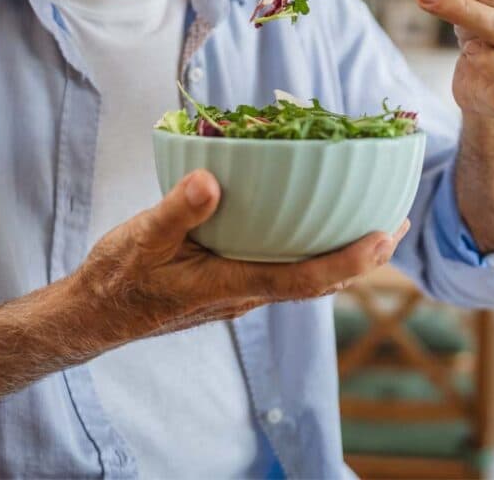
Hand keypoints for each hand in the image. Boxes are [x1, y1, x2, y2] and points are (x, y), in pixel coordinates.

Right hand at [73, 169, 409, 345]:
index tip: (384, 237)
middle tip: (398, 221)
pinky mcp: (227, 283)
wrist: (96, 313)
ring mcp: (237, 292)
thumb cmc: (118, 278)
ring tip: (370, 223)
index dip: (348, 261)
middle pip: (317, 281)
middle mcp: (243, 294)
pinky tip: (306, 223)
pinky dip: (309, 249)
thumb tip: (212, 179)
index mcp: (229, 285)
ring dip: (341, 254)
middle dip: (362, 257)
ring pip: (302, 276)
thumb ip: (177, 211)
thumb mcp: (141, 238)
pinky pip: (281, 269)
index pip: (303, 279)